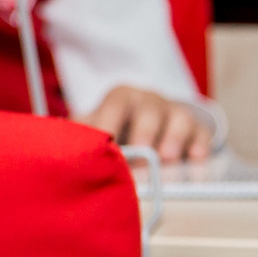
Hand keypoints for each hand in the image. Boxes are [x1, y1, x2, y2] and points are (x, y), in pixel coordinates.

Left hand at [84, 85, 213, 161]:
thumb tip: (56, 143)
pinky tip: (197, 159)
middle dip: (144, 132)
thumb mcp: (94, 125)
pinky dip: (200, 145)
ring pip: (179, 117)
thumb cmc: (114, 128)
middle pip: (149, 110)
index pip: (115, 103)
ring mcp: (175, 112)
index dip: (109, 123)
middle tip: (139, 157)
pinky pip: (202, 133)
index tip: (104, 146)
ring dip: (174, 137)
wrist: (144, 125)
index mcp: (122, 97)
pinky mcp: (196, 128)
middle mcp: (150, 100)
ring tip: (167, 158)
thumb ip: (79, 132)